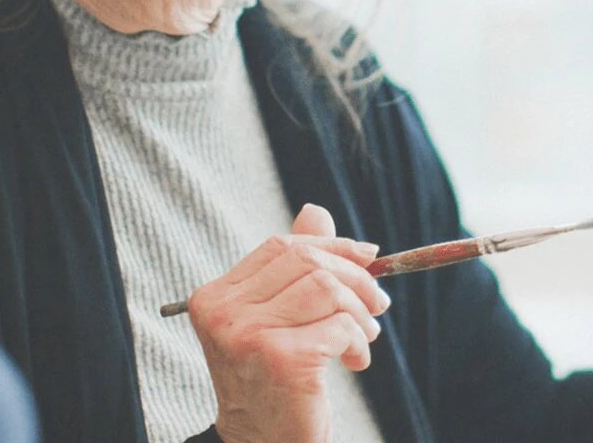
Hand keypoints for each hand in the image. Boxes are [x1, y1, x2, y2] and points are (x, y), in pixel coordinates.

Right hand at [188, 203, 390, 442]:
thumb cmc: (272, 382)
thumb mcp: (275, 321)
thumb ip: (292, 269)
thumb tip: (315, 210)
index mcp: (214, 298)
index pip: (278, 247)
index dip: (329, 245)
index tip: (367, 257)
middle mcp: (224, 313)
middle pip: (306, 261)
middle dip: (355, 277)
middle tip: (378, 303)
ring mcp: (249, 335)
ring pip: (327, 289)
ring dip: (359, 313)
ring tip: (364, 337)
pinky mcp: (282, 358)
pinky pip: (340, 326)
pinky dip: (358, 342)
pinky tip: (353, 361)